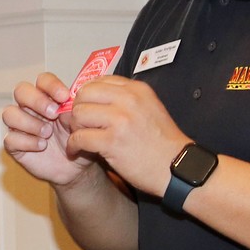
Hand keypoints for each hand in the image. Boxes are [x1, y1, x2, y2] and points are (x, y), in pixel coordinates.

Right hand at [2, 73, 105, 187]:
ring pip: (10, 113)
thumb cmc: (77, 138)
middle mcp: (30, 107)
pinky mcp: (14, 144)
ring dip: (30, 122)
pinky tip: (41, 146)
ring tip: (48, 133)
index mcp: (47, 96)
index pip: (42, 80)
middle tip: (53, 114)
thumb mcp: (80, 122)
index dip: (51, 85)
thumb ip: (74, 110)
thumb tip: (69, 102)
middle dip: (37, 101)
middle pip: (20, 91)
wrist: (76, 165)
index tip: (65, 97)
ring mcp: (20, 125)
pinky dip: (26, 141)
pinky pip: (10, 138)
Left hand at [61, 75, 191, 196]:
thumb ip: (125, 100)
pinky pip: (79, 137)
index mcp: (137, 90)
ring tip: (79, 138)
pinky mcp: (112, 142)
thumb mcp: (149, 109)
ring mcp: (120, 120)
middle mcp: (128, 100)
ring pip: (78, 114)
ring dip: (74, 128)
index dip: (87, 96)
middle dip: (77, 109)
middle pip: (84, 94)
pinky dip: (73, 146)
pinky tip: (76, 151)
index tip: (87, 109)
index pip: (98, 81)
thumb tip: (95, 98)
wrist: (177, 168)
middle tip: (79, 124)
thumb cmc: (162, 144)